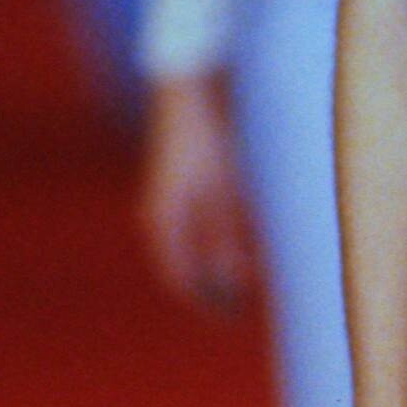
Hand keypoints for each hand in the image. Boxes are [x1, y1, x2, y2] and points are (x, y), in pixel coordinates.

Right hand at [141, 73, 255, 311]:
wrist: (190, 86)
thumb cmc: (208, 141)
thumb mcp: (225, 194)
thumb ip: (229, 241)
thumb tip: (236, 285)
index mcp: (165, 222)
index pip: (182, 279)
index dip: (209, 303)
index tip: (236, 319)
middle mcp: (160, 214)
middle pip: (185, 266)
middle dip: (213, 289)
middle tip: (244, 306)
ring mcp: (168, 198)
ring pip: (190, 247)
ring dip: (216, 266)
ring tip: (246, 279)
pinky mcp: (182, 183)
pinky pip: (196, 227)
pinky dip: (216, 242)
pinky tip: (240, 241)